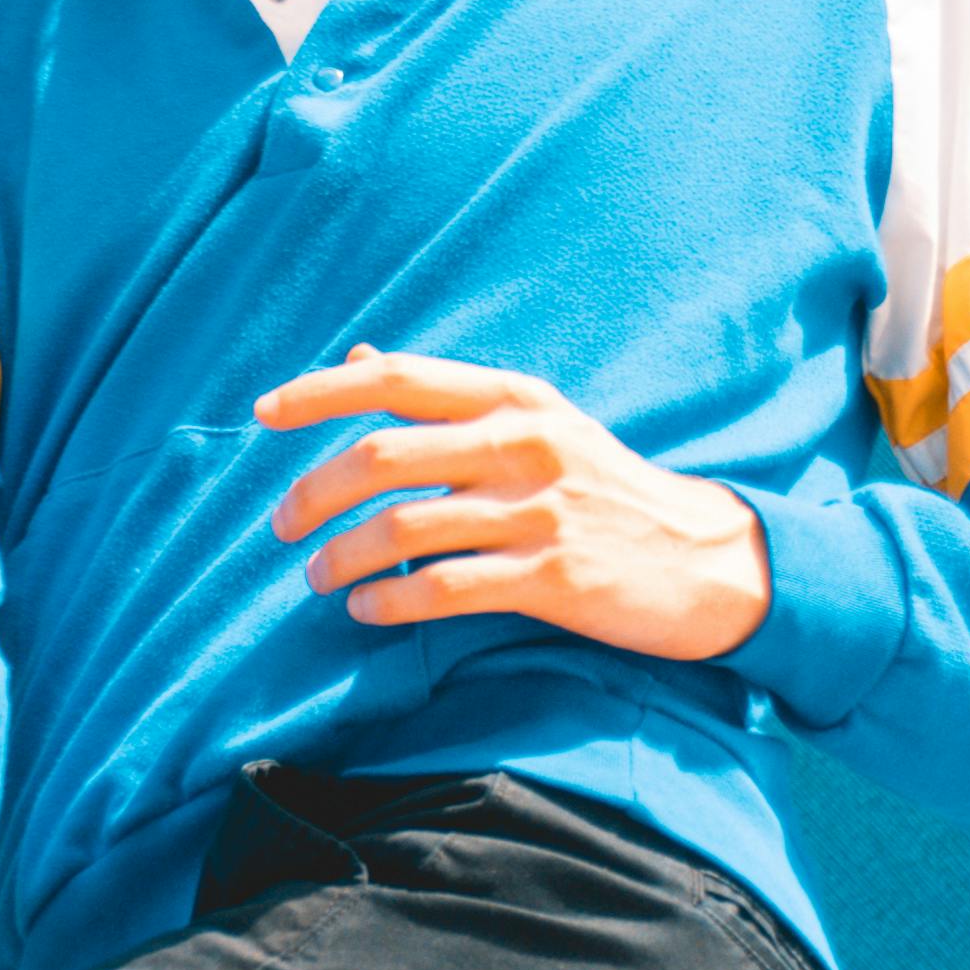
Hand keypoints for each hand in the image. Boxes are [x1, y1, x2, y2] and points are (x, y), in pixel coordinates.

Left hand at [255, 344, 770, 661]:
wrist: (705, 559)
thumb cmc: (603, 488)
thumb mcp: (538, 422)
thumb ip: (449, 399)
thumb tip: (361, 358)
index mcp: (515, 398)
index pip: (397, 380)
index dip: (320, 392)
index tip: (264, 413)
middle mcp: (523, 443)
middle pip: (382, 457)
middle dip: (313, 493)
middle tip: (284, 528)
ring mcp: (538, 510)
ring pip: (403, 528)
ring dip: (342, 557)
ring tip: (318, 579)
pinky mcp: (551, 576)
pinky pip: (444, 589)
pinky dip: (390, 602)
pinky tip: (366, 610)